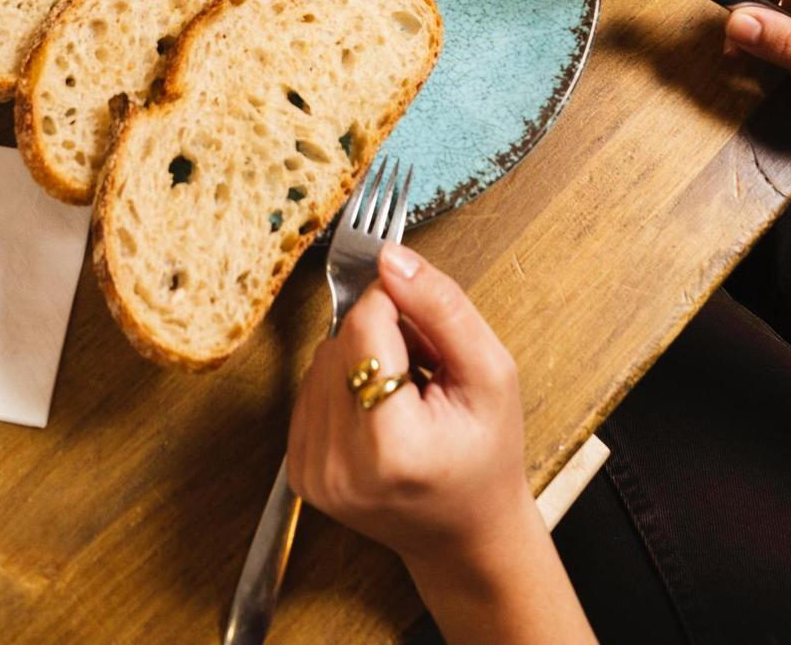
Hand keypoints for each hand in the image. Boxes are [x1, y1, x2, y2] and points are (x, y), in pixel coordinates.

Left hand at [287, 245, 592, 644]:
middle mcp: (340, 465)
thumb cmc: (486, 456)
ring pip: (320, 358)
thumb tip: (390, 257)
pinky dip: (342, 385)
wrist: (465, 534)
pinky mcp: (299, 472)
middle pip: (338, 339)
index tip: (428, 330)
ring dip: (361, 359)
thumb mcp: (491, 373)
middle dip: (382, 336)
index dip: (396, 306)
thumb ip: (442, 306)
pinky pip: (310, 387)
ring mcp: (313, 473)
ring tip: (405, 394)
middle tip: (425, 372)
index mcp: (391, 447)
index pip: (363, 322)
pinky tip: (379, 411)